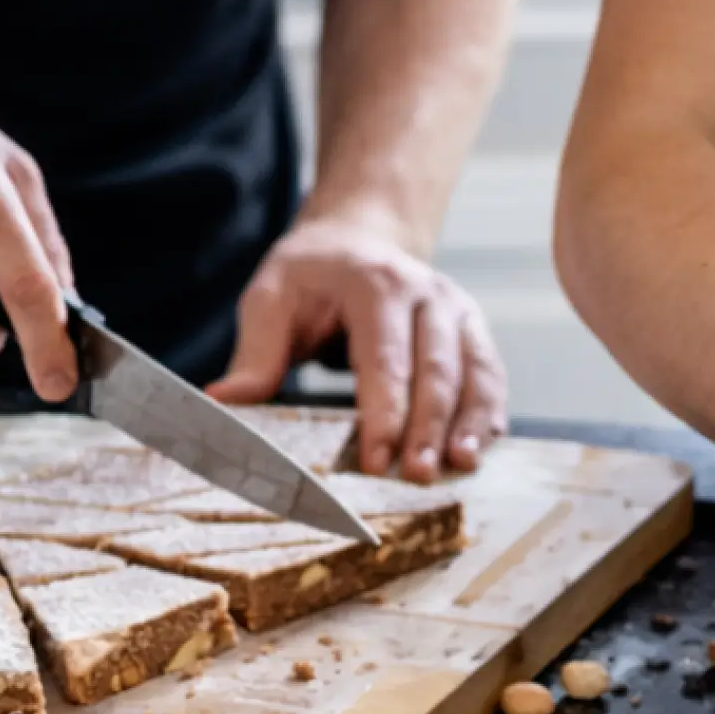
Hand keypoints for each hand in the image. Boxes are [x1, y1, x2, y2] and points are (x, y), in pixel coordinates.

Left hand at [210, 215, 506, 480]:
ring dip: (469, 423)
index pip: (385, 357)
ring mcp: (458, 310)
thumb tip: (223, 402)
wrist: (356, 237)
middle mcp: (427, 294)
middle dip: (429, 427)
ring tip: (460, 466)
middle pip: (437, 368)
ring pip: (475, 372)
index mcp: (376, 284)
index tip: (374, 462)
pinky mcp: (473, 331)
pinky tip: (481, 448)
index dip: (383, 413)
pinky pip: (491, 375)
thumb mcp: (271, 298)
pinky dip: (488, 413)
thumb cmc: (309, 277)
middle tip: (417, 476)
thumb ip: (256, 352)